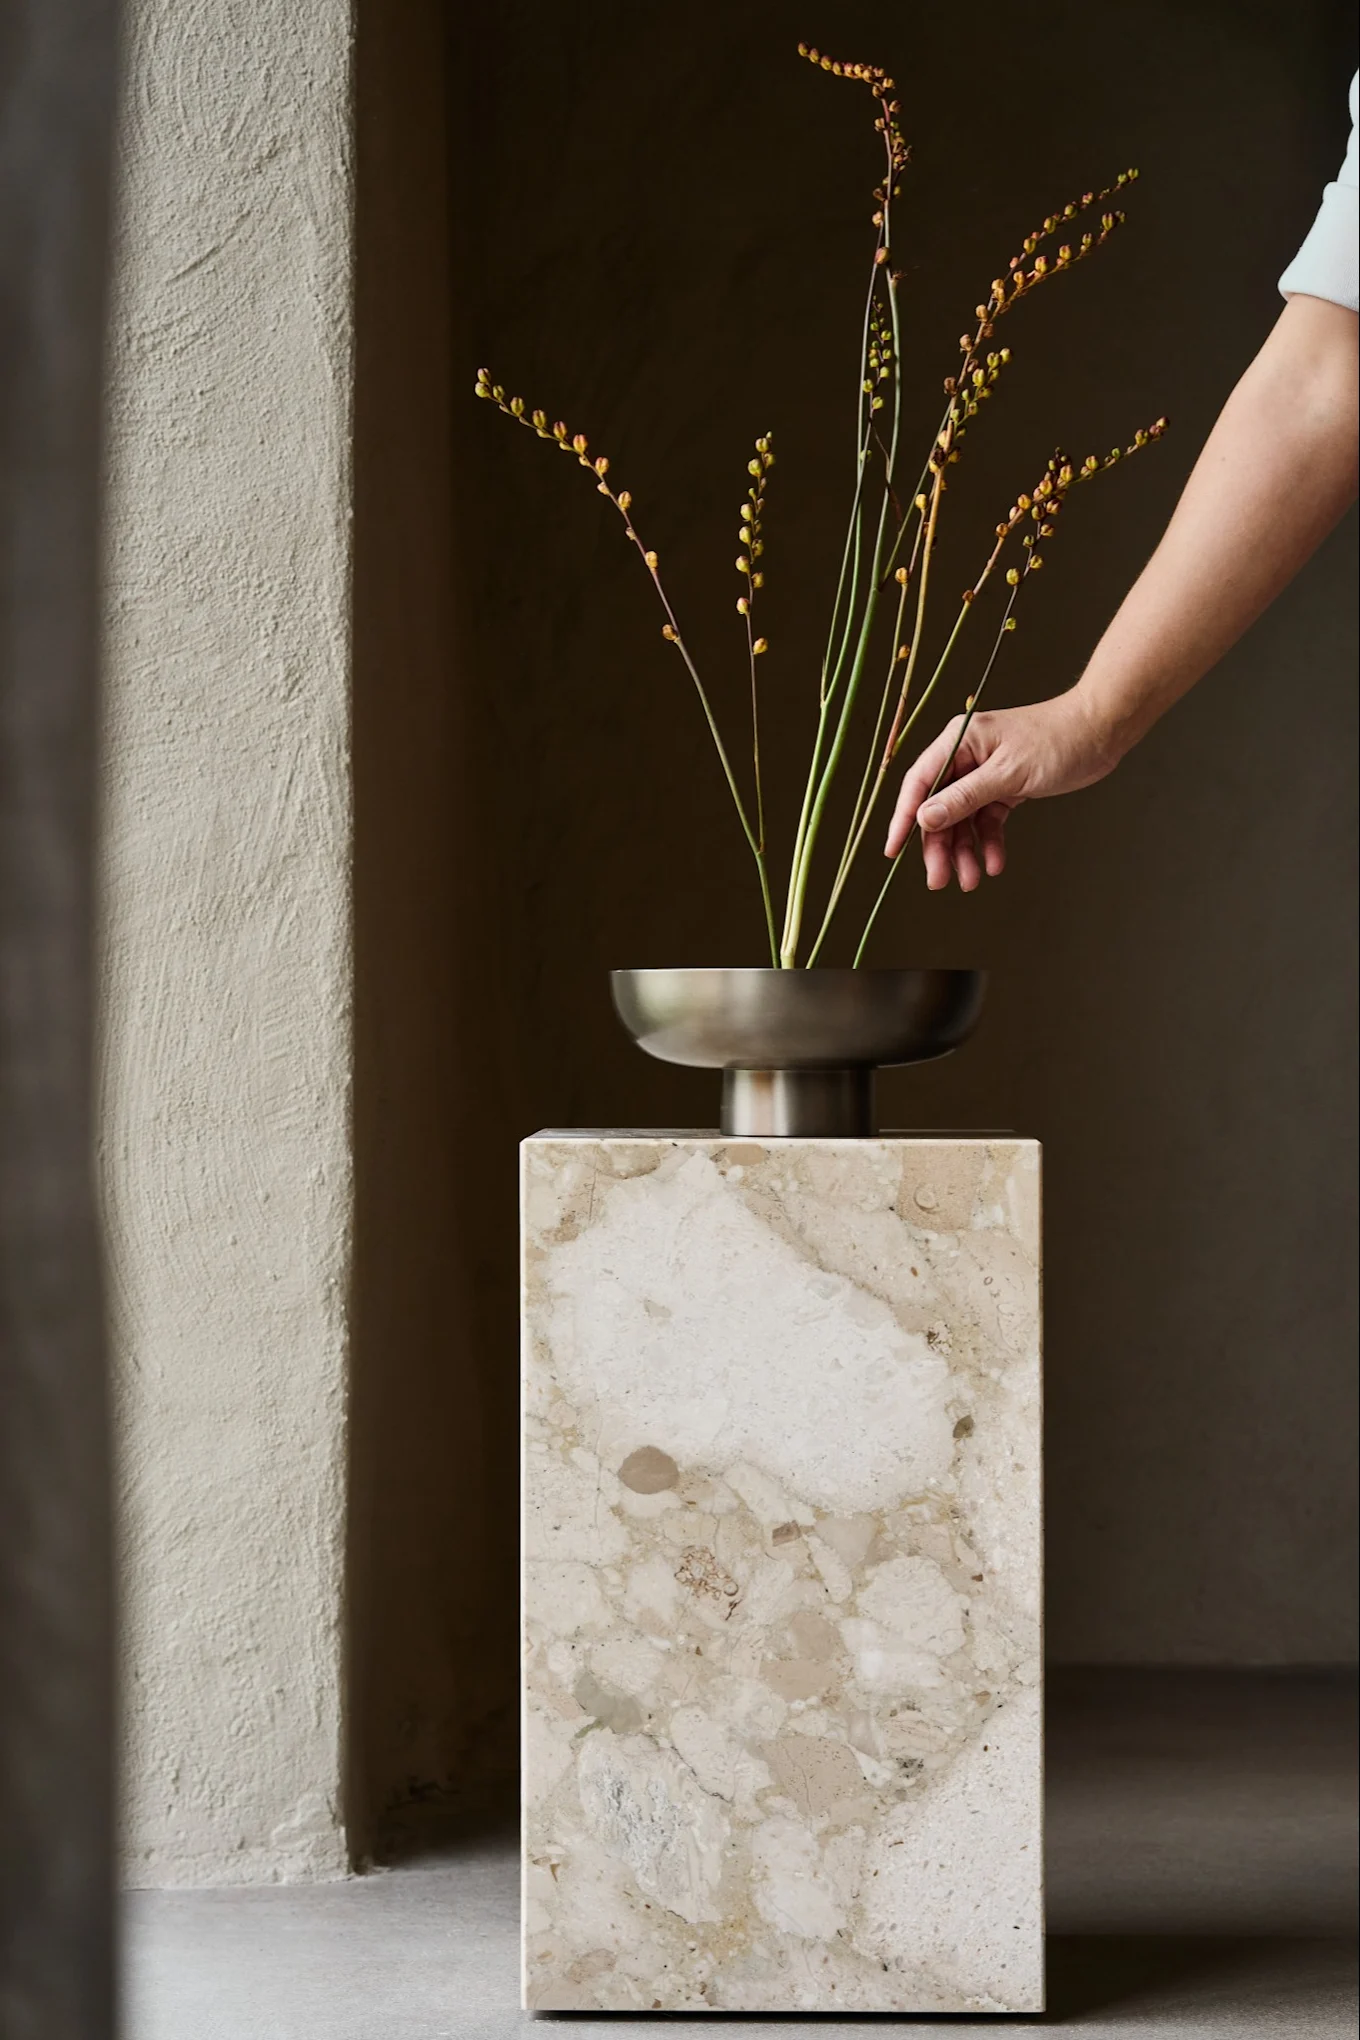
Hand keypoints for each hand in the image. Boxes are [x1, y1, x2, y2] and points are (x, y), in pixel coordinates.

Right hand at [883, 692, 1120, 888]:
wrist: (1101, 731)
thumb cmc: (1057, 740)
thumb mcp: (1007, 773)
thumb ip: (964, 797)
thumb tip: (925, 817)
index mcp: (959, 741)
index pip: (919, 783)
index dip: (904, 818)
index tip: (893, 850)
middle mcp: (967, 756)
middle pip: (940, 808)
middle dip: (940, 846)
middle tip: (940, 881)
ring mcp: (986, 773)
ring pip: (964, 819)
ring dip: (965, 850)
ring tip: (971, 880)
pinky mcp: (1006, 786)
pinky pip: (988, 820)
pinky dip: (990, 842)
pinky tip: (995, 863)